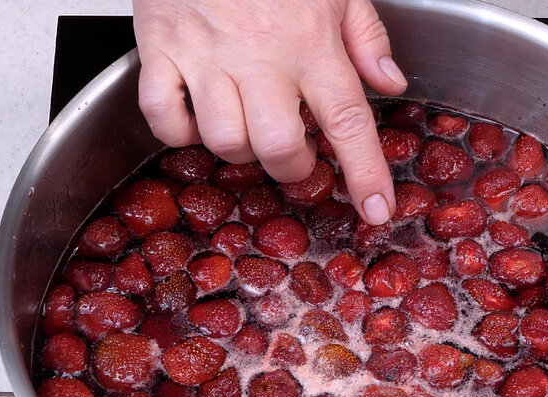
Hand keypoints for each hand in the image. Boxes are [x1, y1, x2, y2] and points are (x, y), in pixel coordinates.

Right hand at [132, 0, 407, 223]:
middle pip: (278, 146)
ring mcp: (204, 54)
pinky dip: (178, 132)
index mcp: (310, 40)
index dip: (365, 173)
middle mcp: (260, 55)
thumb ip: (365, 36)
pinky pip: (162, 116)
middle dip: (292, 167)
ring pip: (222, 140)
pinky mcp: (158, 48)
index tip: (378, 209)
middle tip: (296, 155)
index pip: (348, 121)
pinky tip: (196, 117)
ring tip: (247, 126)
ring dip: (239, 149)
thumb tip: (389, 85)